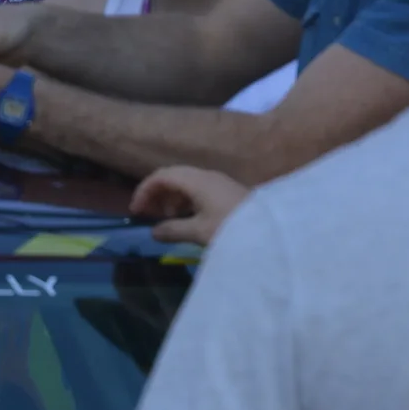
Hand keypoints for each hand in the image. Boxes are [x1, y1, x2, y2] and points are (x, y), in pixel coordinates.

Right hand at [130, 166, 249, 245]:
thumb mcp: (199, 232)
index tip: (136, 211)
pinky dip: (187, 201)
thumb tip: (153, 231)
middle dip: (157, 194)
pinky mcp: (228, 192)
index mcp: (197, 180)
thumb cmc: (232, 229)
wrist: (272, 233)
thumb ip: (173, 230)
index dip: (144, 191)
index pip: (161, 176)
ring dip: (172, 199)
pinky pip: (199, 190)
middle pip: (173, 176)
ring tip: (170, 220)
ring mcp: (219, 183)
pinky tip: (189, 219)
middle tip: (149, 215)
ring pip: (187, 183)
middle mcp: (206, 176)